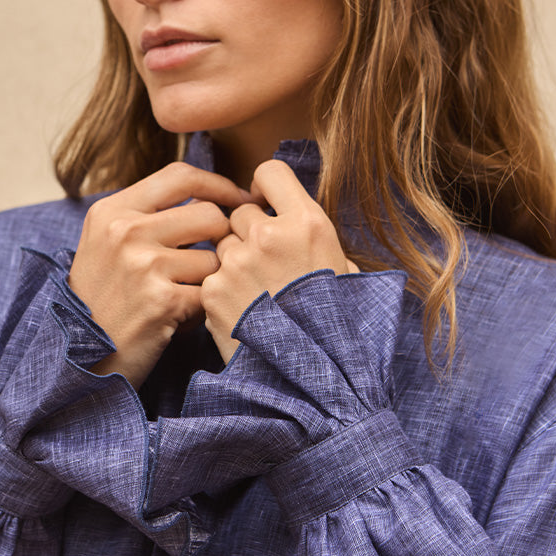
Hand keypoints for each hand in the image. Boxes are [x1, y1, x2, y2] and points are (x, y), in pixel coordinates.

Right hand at [69, 162, 251, 387]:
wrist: (77, 359)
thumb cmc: (100, 301)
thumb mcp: (106, 244)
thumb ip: (146, 215)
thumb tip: (208, 194)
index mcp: (111, 211)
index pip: (180, 176)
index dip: (217, 184)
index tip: (237, 198)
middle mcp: (125, 231)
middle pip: (209, 214)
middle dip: (221, 239)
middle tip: (210, 262)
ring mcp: (143, 265)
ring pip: (215, 257)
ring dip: (210, 280)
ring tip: (184, 296)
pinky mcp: (162, 301)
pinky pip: (209, 293)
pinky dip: (202, 309)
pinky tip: (178, 319)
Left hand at [201, 159, 357, 362]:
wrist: (312, 382)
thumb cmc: (338, 329)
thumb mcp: (345, 275)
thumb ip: (317, 241)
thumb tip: (297, 224)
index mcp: (307, 224)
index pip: (270, 173)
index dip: (265, 188)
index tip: (266, 204)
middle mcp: (268, 235)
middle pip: (241, 213)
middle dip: (249, 233)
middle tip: (266, 266)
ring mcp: (235, 263)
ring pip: (222, 245)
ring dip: (233, 263)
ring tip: (256, 296)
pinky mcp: (212, 291)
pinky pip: (211, 277)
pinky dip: (221, 293)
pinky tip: (243, 315)